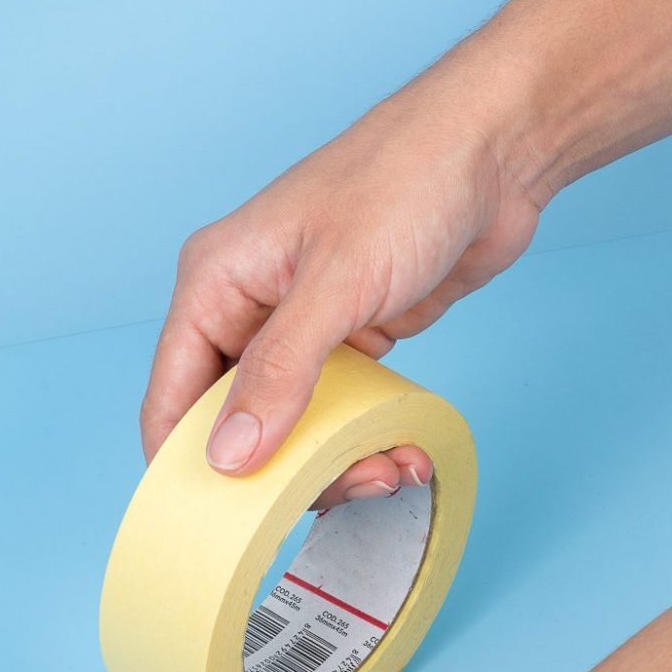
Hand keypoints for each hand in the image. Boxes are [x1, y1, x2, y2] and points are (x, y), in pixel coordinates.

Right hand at [140, 53, 542, 501]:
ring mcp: (299, 327)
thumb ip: (278, 374)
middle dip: (280, 473)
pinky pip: (338, 413)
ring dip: (333, 463)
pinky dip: (363, 441)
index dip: (187, 466)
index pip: (171, 399)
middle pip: (233, 426)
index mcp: (215, 283)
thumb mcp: (336, 285)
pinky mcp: (349, 339)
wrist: (500, 147)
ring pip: (290, 428)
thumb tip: (227, 456)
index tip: (222, 523)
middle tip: (340, 490)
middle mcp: (247, 308)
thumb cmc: (409, 178)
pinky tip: (400, 453)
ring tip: (387, 473)